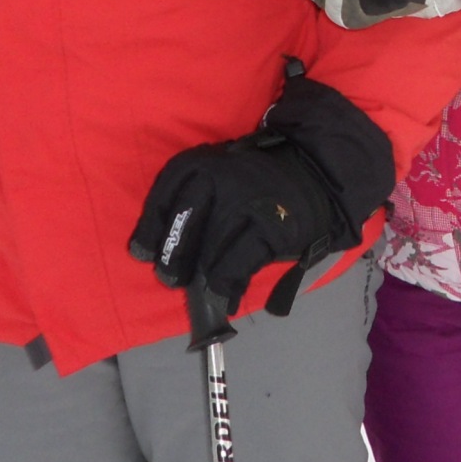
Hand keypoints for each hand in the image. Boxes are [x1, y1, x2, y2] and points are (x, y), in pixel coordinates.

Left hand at [129, 66, 396, 316]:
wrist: (319, 173)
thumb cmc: (261, 181)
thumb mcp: (224, 172)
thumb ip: (197, 201)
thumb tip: (162, 249)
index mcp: (203, 164)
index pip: (165, 196)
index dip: (150, 229)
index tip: (141, 254)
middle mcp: (220, 179)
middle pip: (183, 227)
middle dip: (173, 259)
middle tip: (170, 279)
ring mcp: (246, 204)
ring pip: (210, 251)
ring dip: (203, 278)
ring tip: (204, 293)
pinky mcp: (270, 228)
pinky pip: (238, 266)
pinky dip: (229, 286)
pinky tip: (228, 298)